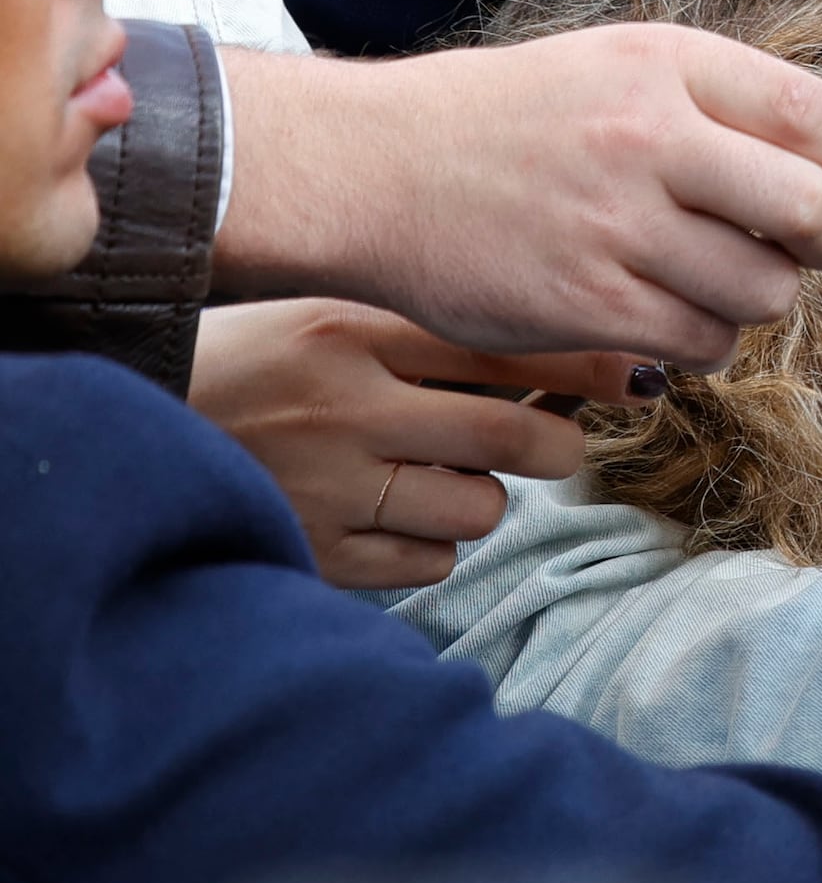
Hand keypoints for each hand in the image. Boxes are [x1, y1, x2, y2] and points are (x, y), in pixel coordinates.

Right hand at [186, 304, 638, 593]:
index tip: (638, 376)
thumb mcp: (323, 318)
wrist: (121, 432)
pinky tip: (388, 514)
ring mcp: (327, 489)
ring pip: (481, 509)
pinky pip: (430, 563)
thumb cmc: (240, 368)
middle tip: (546, 438)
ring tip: (428, 473)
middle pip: (518, 438)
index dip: (589, 366)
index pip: (504, 348)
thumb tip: (564, 360)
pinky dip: (428, 544)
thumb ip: (424, 334)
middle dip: (554, 443)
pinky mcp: (314, 554)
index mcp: (345, 334)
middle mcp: (342, 411)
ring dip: (477, 496)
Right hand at [221, 31, 821, 372]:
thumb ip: (722, 107)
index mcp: (663, 67)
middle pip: (811, 211)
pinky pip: (702, 340)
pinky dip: (705, 338)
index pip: (813, 114)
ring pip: (765, 288)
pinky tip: (666, 311)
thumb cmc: (504, 120)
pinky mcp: (588, 303)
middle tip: (811, 243)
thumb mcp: (615, 69)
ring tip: (711, 272)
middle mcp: (648, 140)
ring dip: (763, 294)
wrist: (366, 167)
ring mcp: (617, 225)